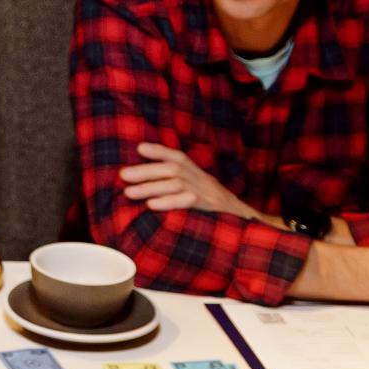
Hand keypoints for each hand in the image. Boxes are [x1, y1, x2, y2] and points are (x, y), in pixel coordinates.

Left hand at [121, 143, 256, 219]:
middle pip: (173, 168)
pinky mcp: (209, 208)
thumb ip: (177, 181)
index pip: (178, 156)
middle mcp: (201, 178)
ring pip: (177, 183)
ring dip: (151, 187)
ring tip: (129, 192)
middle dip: (146, 171)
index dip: (159, 150)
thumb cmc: (214, 204)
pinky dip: (169, 202)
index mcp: (197, 172)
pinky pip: (188, 202)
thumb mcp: (198, 187)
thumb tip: (146, 179)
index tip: (139, 148)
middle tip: (123, 175)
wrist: (245, 220)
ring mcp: (206, 192)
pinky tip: (151, 205)